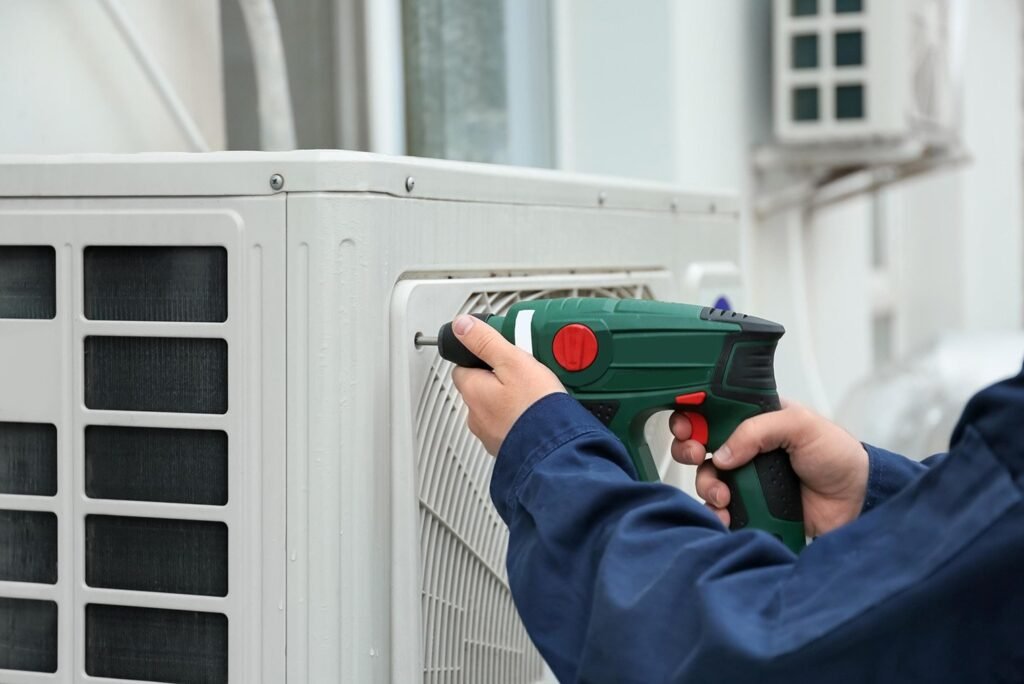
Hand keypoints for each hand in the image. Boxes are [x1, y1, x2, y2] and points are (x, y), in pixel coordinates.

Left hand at [450, 315, 565, 454]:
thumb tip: (461, 326)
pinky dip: (520, 419)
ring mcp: (492, 435)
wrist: (557, 449)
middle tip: (524, 373)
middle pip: (481, 388)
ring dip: (510, 401)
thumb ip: (485, 341)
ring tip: (535, 393)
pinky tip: (538, 413)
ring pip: (496, 409)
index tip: (498, 354)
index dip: (480, 357)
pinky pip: (511, 426)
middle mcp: (476, 416)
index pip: (463, 367)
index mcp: (472, 391)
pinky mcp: (510, 447)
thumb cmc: (535, 407)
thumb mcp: (513, 361)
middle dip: (498, 380)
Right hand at [670, 403, 868, 536]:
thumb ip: (758, 429)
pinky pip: (719, 508)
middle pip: (698, 443)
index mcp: (754, 418)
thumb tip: (723, 452)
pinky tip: (726, 514)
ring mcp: (745, 477)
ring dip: (706, 485)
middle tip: (698, 454)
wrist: (856, 502)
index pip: (712, 410)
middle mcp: (744, 446)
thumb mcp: (800, 425)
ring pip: (705, 477)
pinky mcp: (749, 506)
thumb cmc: (837, 455)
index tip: (688, 426)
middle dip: (689, 449)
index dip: (693, 415)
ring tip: (724, 495)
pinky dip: (716, 512)